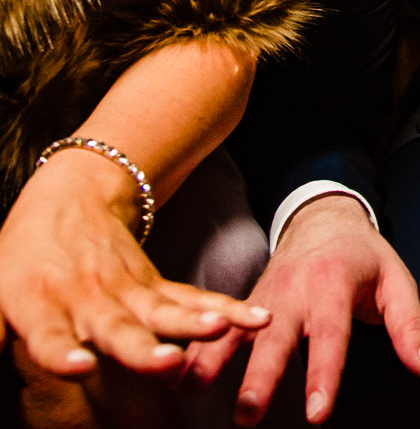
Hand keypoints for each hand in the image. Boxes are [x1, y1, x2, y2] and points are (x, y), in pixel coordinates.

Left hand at [0, 151, 268, 378]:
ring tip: (224, 333)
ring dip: (197, 325)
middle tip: (166, 364)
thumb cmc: (21, 256)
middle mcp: (89, 300)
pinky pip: (193, 301)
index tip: (81, 367)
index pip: (49, 335)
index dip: (62, 353)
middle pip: (118, 328)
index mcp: (41, 305)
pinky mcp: (156, 287)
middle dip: (144, 348)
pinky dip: (226, 310)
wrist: (73, 193)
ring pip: (165, 312)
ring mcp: (128, 291)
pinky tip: (256, 320)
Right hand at [182, 194, 419, 425]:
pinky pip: (217, 327)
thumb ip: (410, 327)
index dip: (324, 376)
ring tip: (191, 393)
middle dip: (259, 378)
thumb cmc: (365, 256)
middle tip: (247, 415)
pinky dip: (196, 350)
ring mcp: (264, 297)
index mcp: (334, 286)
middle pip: (274, 338)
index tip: (318, 415)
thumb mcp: (397, 283)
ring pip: (234, 330)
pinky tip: (177, 377)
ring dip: (212, 362)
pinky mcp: (244, 303)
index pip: (331, 337)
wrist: (323, 218)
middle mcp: (294, 292)